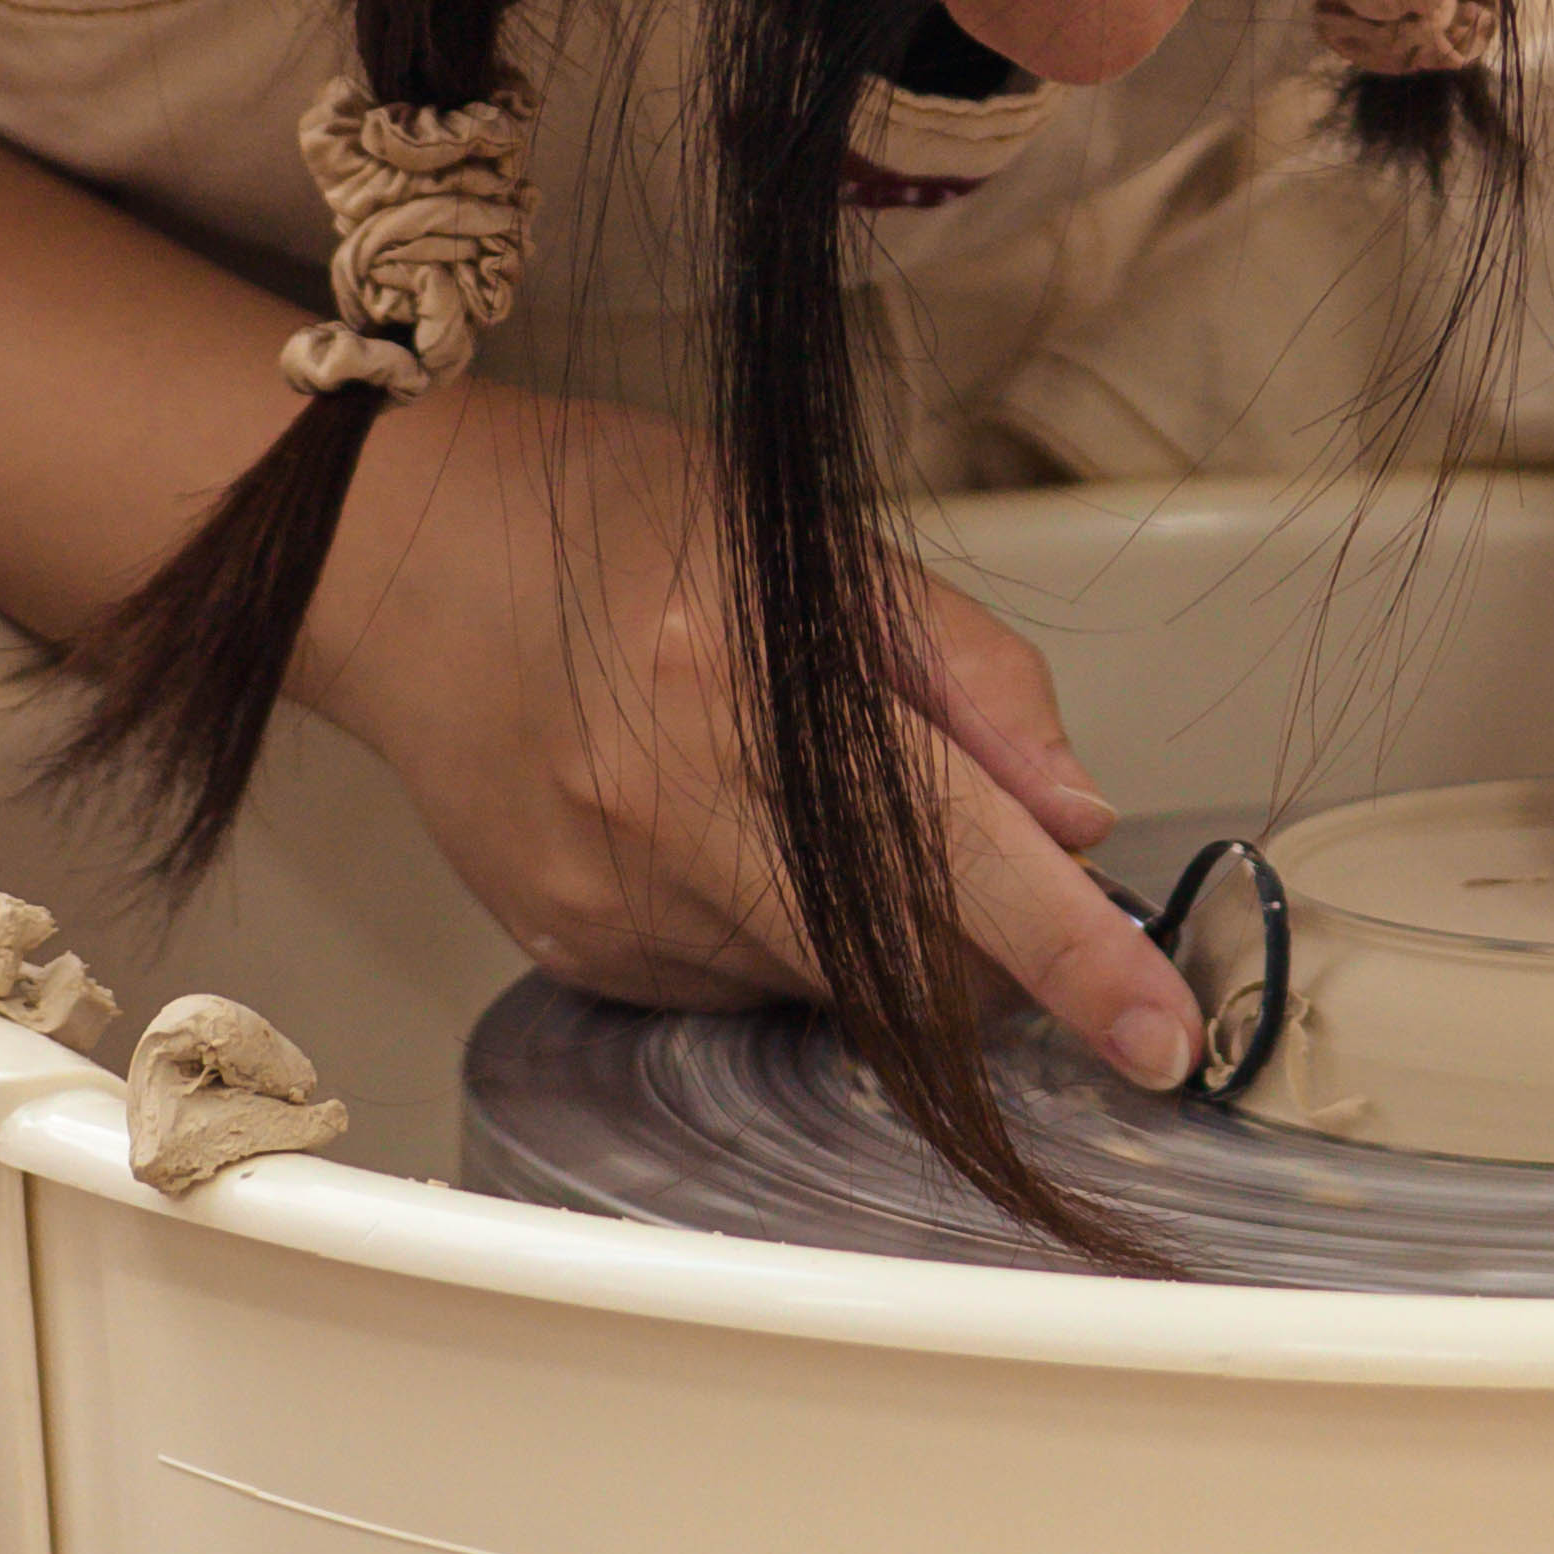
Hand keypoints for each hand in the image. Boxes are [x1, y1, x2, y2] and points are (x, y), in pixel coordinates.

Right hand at [304, 385, 1203, 1077]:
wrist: (391, 561)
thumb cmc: (608, 519)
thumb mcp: (811, 539)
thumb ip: (965, 672)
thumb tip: (1077, 813)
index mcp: (745, 680)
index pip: (955, 853)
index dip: (1074, 955)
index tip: (1162, 1034)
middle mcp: (669, 812)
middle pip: (904, 958)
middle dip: (988, 941)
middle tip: (977, 848)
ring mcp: (613, 902)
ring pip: (827, 984)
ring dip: (874, 921)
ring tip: (788, 786)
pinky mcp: (575, 954)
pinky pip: (738, 986)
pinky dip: (779, 928)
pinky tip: (717, 825)